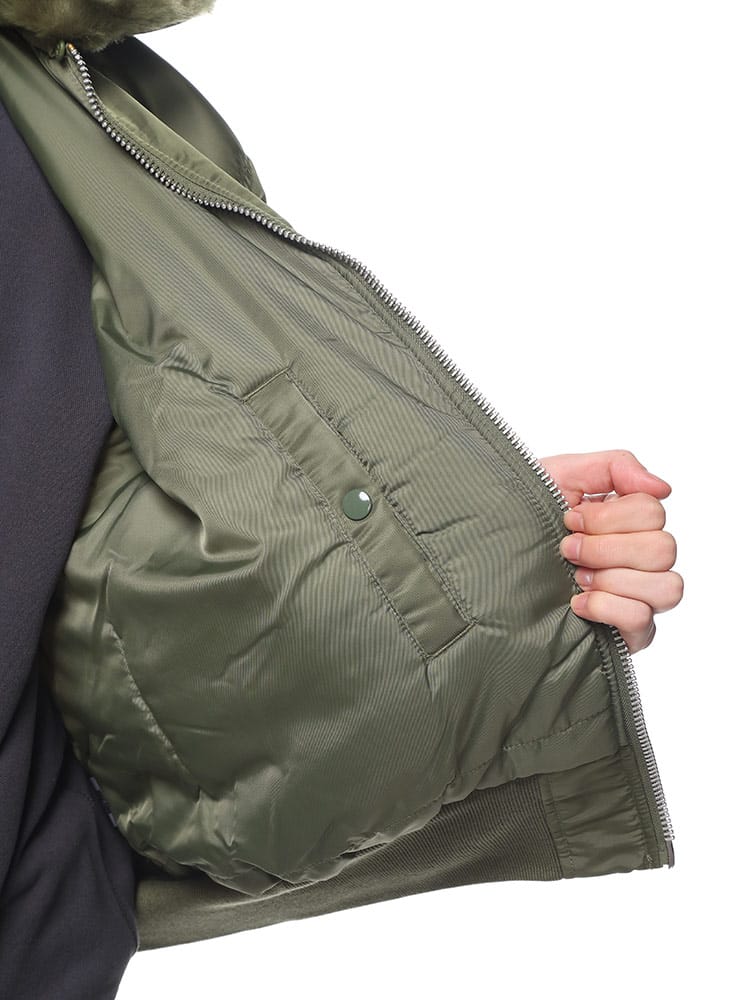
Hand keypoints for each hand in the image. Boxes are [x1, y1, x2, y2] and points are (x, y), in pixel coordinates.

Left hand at [537, 450, 683, 654]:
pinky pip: (643, 621)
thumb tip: (663, 488)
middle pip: (663, 549)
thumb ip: (615, 467)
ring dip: (613, 578)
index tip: (569, 519)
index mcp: (629, 520)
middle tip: (567, 549)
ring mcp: (638, 598)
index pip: (654, 512)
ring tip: (576, 576)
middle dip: (606, 548)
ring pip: (666, 588)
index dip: (608, 517)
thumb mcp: (561, 475)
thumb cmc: (519, 517)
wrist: (484, 565)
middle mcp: (640, 559)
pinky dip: (608, 608)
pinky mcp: (628, 634)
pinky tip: (576, 603)